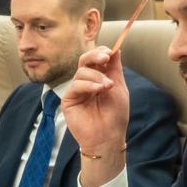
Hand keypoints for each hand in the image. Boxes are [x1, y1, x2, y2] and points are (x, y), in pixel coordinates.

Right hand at [62, 47, 129, 186]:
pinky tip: (98, 90)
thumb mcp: (119, 88)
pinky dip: (88, 85)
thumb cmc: (115, 116)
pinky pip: (75, 86)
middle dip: (95, 56)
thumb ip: (115, 69)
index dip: (102, 52)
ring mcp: (76, 91)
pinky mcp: (68, 100)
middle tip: (105, 57)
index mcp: (98, 78)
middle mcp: (86, 82)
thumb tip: (116, 49)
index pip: (96, 59)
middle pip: (84, 60)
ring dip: (96, 76)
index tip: (111, 52)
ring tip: (107, 86)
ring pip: (81, 72)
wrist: (109, 137)